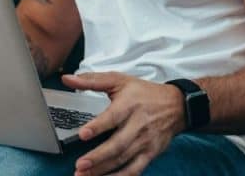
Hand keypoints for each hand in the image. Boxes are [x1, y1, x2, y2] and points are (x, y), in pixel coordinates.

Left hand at [62, 72, 185, 175]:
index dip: (97, 127)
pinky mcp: (150, 154)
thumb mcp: (119, 80)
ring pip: (123, 160)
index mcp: (129, 105)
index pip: (112, 117)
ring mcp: (145, 142)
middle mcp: (138, 125)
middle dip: (98, 157)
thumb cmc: (145, 93)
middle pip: (117, 145)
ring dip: (103, 170)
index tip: (83, 135)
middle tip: (80, 165)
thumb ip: (92, 81)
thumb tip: (67, 79)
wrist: (177, 105)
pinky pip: (135, 169)